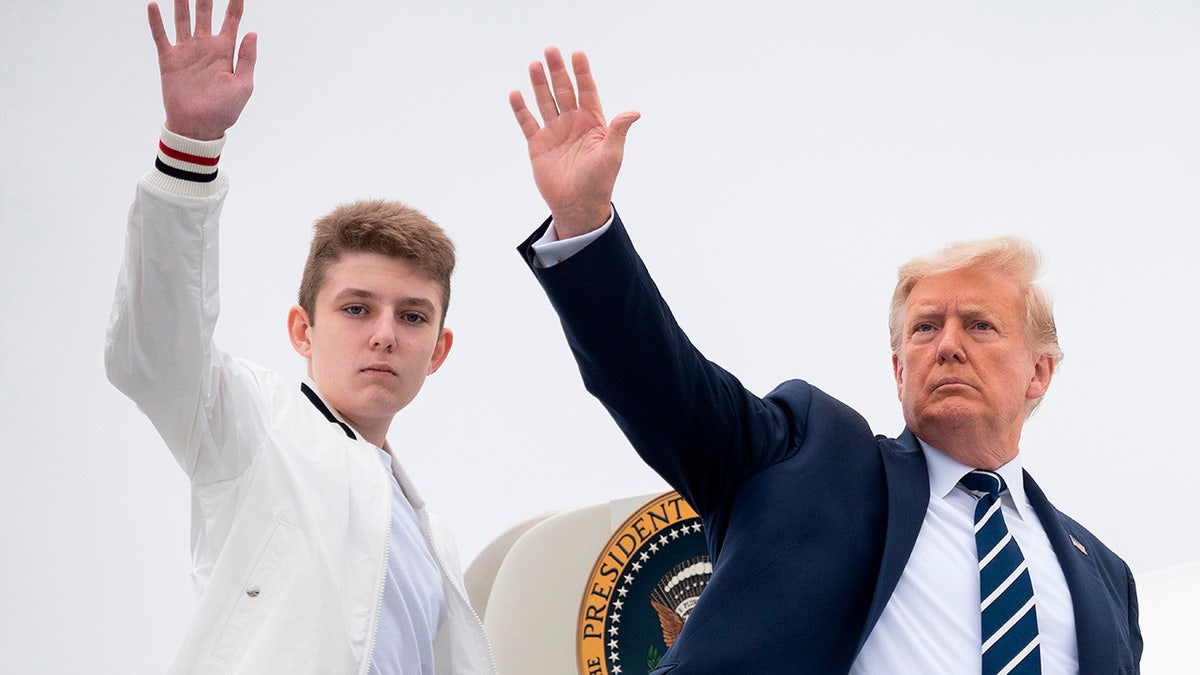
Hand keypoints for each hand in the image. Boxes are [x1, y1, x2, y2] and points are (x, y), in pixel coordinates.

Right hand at [149, 0, 256, 140]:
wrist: (198, 128)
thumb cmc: (224, 111)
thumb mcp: (243, 86)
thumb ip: (247, 59)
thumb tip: (252, 33)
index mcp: (226, 50)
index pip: (232, 19)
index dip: (235, 3)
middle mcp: (205, 46)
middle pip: (205, 11)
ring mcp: (186, 51)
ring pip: (182, 18)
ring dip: (181, 1)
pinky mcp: (169, 60)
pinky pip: (161, 36)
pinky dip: (157, 21)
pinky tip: (154, 5)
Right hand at [510, 47, 638, 237]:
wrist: (578, 206)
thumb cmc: (600, 182)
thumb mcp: (612, 155)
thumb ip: (618, 131)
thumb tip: (634, 112)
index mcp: (593, 122)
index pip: (587, 91)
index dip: (582, 73)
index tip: (577, 54)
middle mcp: (573, 123)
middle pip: (564, 90)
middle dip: (558, 71)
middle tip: (551, 50)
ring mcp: (555, 132)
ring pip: (545, 101)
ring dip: (539, 84)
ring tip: (534, 64)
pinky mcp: (538, 144)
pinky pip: (527, 122)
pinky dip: (521, 109)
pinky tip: (516, 93)